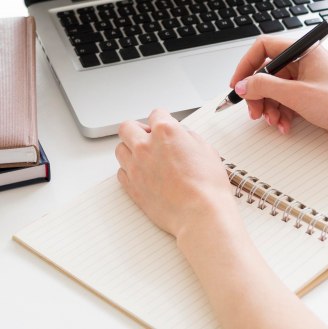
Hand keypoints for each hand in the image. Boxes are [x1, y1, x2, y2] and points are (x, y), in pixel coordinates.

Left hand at [115, 109, 239, 238]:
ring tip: (145, 157)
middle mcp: (145, 146)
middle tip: (149, 138)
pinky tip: (143, 174)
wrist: (200, 214)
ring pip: (120, 149)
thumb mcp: (206, 150)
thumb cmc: (207, 186)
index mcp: (165, 132)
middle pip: (127, 127)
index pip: (156, 114)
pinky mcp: (132, 187)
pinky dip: (129, 171)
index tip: (165, 125)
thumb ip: (188, 139)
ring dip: (131, 150)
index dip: (163, 119)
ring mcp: (135, 167)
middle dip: (138, 130)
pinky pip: (121, 172)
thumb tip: (182, 138)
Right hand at [230, 35, 327, 148]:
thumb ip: (265, 87)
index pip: (264, 47)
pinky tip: (285, 125)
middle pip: (267, 72)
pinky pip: (285, 101)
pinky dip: (281, 113)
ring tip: (273, 120)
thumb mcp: (297, 95)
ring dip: (269, 107)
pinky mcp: (309, 95)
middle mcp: (304, 62)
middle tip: (254, 110)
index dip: (247, 65)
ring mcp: (307, 79)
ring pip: (274, 89)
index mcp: (304, 51)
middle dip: (258, 93)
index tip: (238, 84)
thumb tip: (244, 85)